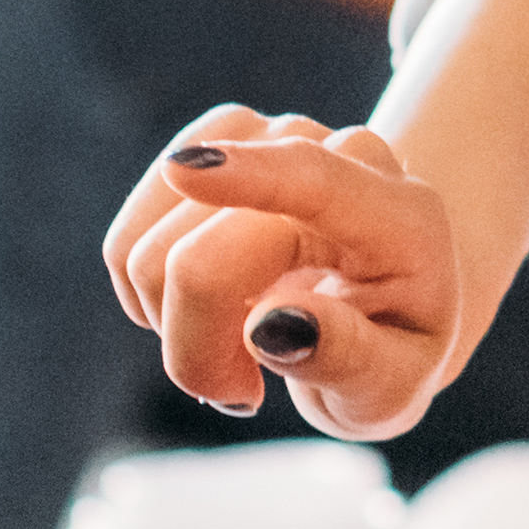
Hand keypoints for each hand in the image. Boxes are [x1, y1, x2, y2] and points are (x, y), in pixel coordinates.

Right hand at [104, 119, 472, 436]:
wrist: (392, 302)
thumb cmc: (393, 350)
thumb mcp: (392, 386)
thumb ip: (348, 358)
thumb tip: (273, 325)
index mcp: (399, 217)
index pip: (315, 179)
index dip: (250, 176)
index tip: (187, 172)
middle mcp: (334, 156)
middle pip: (205, 257)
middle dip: (199, 349)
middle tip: (240, 391)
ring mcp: (270, 137)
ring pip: (149, 249)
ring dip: (174, 324)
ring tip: (237, 348)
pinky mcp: (215, 142)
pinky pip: (128, 239)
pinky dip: (150, 293)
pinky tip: (207, 310)